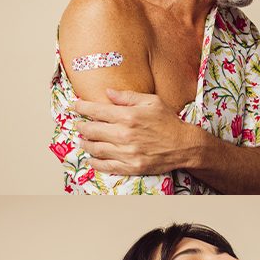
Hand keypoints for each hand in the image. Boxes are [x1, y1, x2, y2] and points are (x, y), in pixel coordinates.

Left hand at [69, 89, 201, 174]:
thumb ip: (127, 97)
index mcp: (128, 116)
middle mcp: (124, 135)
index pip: (96, 111)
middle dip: (81, 126)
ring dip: (85, 144)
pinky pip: (106, 166)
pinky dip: (95, 162)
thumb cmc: (168, 122)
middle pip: (91, 130)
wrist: (184, 146)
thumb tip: (108, 92)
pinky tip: (91, 158)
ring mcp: (126, 153)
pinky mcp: (130, 167)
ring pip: (95, 149)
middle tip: (78, 124)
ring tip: (83, 140)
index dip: (81, 107)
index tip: (75, 105)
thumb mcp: (151, 102)